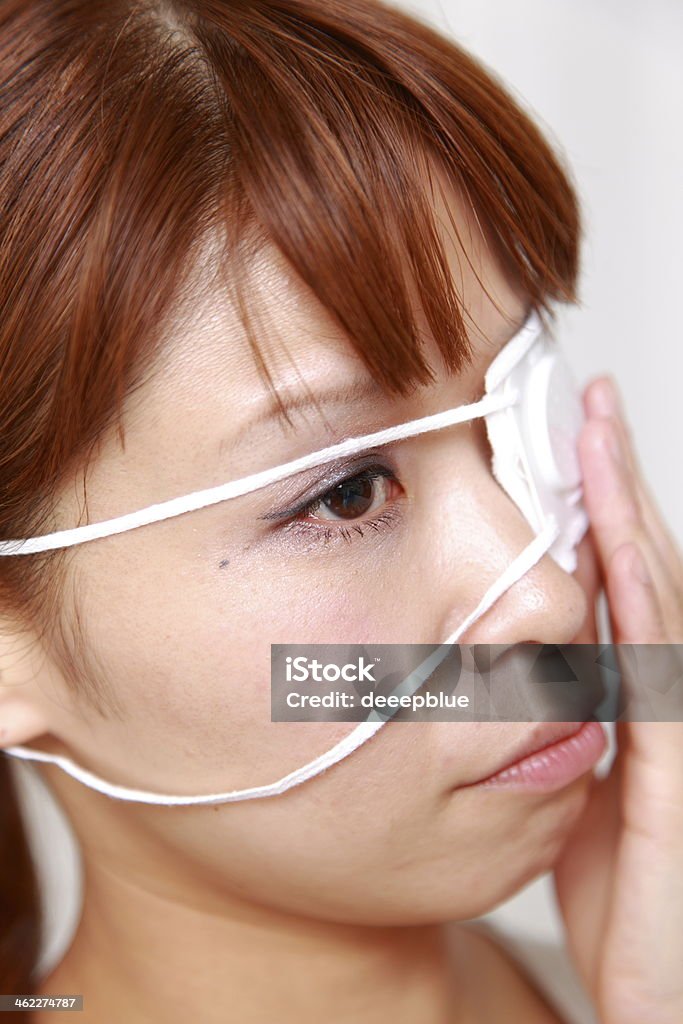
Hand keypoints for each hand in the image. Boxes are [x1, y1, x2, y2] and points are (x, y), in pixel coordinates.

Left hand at [552, 376, 682, 1023]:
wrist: (658, 987)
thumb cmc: (622, 896)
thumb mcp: (584, 789)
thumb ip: (567, 723)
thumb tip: (531, 670)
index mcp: (644, 697)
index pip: (622, 580)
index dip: (602, 505)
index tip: (570, 437)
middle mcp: (672, 692)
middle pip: (643, 564)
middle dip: (617, 480)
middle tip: (590, 400)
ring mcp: (682, 719)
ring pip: (655, 591)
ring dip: (627, 507)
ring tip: (600, 427)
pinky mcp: (675, 762)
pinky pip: (655, 660)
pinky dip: (636, 590)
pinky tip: (613, 531)